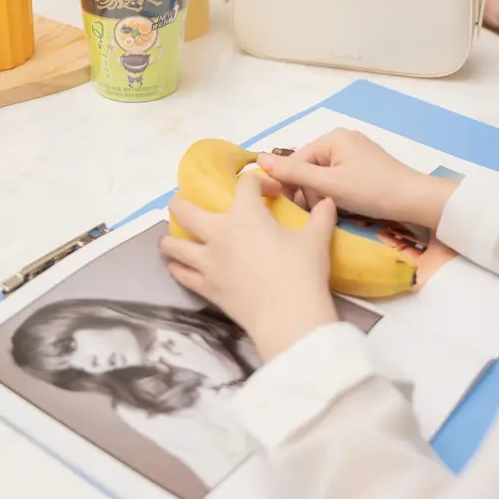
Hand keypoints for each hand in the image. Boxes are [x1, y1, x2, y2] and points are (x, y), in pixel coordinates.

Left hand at [159, 175, 338, 361]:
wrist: (289, 316)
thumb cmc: (302, 272)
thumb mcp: (316, 240)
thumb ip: (321, 217)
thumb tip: (328, 202)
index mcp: (246, 215)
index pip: (245, 184)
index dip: (258, 182)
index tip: (270, 193)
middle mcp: (218, 233)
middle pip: (184, 209)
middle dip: (181, 201)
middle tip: (188, 202)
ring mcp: (207, 261)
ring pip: (172, 245)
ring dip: (170, 239)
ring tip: (173, 238)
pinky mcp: (205, 287)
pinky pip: (181, 274)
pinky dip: (178, 269)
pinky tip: (180, 267)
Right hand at [259, 129, 457, 230]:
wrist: (415, 200)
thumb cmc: (371, 190)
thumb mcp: (329, 184)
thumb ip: (294, 172)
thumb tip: (259, 158)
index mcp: (332, 138)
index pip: (296, 161)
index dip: (291, 185)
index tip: (294, 210)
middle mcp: (342, 139)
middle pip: (308, 167)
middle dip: (309, 191)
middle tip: (320, 212)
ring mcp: (355, 152)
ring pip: (322, 176)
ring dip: (322, 195)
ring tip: (333, 211)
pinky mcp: (364, 166)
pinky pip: (337, 178)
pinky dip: (336, 193)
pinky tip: (343, 207)